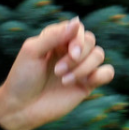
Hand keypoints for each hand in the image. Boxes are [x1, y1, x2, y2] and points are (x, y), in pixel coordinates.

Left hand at [0, 17, 114, 129]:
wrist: (21, 108)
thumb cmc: (22, 78)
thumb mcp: (32, 52)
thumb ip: (54, 36)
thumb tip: (77, 22)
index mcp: (56, 39)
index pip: (77, 28)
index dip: (78, 39)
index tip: (70, 53)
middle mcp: (69, 51)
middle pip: (90, 40)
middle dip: (78, 56)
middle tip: (58, 71)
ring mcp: (79, 67)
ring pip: (99, 54)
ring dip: (84, 67)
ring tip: (64, 81)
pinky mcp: (87, 84)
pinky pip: (107, 72)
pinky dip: (101, 75)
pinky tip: (85, 83)